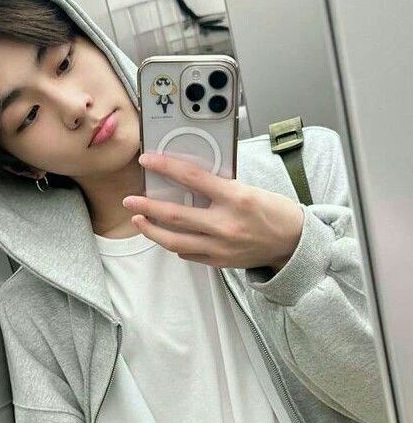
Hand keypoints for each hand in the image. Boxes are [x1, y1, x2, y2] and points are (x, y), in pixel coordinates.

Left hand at [123, 153, 303, 270]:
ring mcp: (221, 247)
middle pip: (174, 215)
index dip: (165, 167)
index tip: (147, 160)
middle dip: (147, 206)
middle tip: (130, 200)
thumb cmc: (274, 212)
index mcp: (236, 198)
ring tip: (139, 220)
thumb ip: (218, 187)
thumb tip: (186, 180)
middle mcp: (226, 224)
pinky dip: (174, 244)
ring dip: (152, 230)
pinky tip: (166, 235)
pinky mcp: (219, 262)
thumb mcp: (248, 189)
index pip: (191, 177)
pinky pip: (188, 254)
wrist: (294, 244)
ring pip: (175, 241)